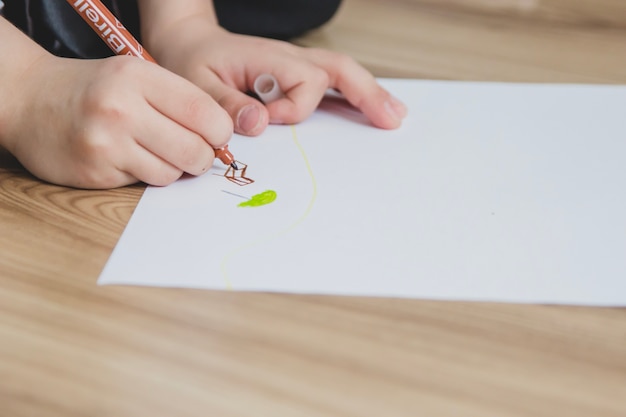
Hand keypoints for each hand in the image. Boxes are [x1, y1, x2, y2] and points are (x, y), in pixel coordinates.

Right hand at [1, 54, 231, 188]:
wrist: (30, 99)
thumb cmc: (95, 89)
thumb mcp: (135, 76)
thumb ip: (178, 101)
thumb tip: (222, 137)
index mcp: (138, 77)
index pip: (204, 113)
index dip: (220, 132)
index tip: (216, 136)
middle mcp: (122, 108)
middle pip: (195, 151)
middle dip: (203, 157)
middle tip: (194, 153)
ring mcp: (106, 143)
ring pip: (172, 173)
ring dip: (173, 168)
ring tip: (155, 152)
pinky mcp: (96, 172)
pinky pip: (144, 183)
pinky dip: (145, 175)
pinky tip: (129, 159)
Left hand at [144, 15, 406, 135]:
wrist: (190, 45)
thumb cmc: (192, 64)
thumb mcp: (196, 85)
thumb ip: (226, 104)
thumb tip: (261, 123)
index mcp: (269, 58)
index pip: (305, 84)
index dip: (294, 109)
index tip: (268, 120)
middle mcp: (290, 58)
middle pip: (340, 69)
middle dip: (367, 94)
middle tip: (392, 119)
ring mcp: (296, 64)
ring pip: (343, 72)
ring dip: (369, 93)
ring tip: (394, 115)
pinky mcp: (295, 73)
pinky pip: (332, 80)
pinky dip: (355, 93)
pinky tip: (372, 107)